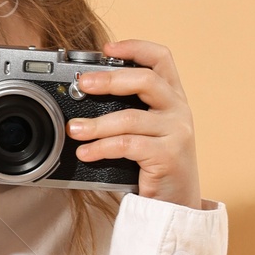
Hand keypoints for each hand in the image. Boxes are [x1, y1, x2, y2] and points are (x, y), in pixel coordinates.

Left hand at [65, 39, 201, 207]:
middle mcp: (180, 110)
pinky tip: (86, 152)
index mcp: (173, 98)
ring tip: (74, 129)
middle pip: (146, 79)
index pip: (161, 59)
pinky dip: (102, 147)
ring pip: (131, 117)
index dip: (135, 47)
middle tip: (82, 84)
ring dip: (97, 123)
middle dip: (109, 79)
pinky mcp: (169, 156)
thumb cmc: (155, 168)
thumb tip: (86, 96)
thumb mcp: (146, 133)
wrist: (176, 207)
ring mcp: (177, 133)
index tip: (108, 48)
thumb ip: (129, 112)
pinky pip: (128, 145)